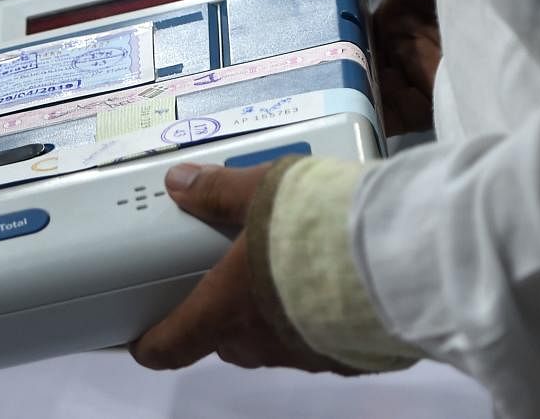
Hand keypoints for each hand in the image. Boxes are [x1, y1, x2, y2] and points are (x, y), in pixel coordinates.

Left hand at [130, 162, 352, 373]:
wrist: (397, 257)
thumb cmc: (313, 226)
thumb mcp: (258, 191)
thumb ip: (219, 191)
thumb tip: (180, 183)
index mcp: (225, 309)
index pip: (172, 346)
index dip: (152, 345)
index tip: (142, 340)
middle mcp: (262, 342)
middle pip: (226, 338)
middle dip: (222, 314)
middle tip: (228, 277)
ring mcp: (308, 354)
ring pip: (275, 340)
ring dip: (274, 312)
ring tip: (291, 269)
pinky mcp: (353, 357)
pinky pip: (322, 340)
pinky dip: (319, 317)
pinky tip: (336, 284)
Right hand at [258, 0, 442, 136]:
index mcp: (392, 6)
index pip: (332, 16)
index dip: (297, 17)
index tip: (256, 17)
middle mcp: (399, 45)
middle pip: (336, 58)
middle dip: (298, 59)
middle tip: (251, 59)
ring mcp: (411, 78)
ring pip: (350, 89)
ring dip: (319, 86)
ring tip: (273, 83)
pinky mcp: (426, 107)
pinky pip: (378, 119)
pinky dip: (349, 116)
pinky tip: (317, 107)